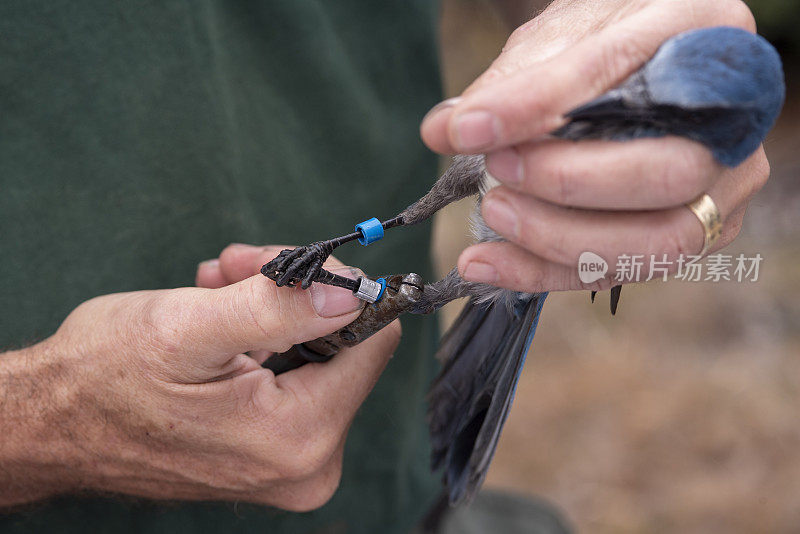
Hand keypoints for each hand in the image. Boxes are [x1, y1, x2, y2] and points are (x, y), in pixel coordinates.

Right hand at [1, 245, 398, 510]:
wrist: (51, 428)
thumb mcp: (187, 329)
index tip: (284, 265)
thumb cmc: (102, 379)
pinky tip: (218, 315)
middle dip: (292, 295)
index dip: (335, 288)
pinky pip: (293, 378)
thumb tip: (354, 293)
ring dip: (270, 309)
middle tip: (236, 268)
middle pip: (343, 345)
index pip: (373, 340)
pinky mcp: (274, 453)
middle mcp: (308, 462)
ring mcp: (292, 462)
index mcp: (298, 436)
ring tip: (215, 287)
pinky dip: (262, 338)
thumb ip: (276, 309)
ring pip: (317, 354)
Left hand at [421, 0, 768, 291]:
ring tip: (493, 215)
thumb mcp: (556, 37)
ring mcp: (722, 186)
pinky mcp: (693, 233)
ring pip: (658, 242)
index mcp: (706, 33)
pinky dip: (545, 272)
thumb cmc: (598, 42)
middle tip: (496, 172)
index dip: (541, 106)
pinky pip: (622, 271)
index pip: (624, 75)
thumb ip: (510, 83)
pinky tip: (486, 263)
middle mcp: (733, 119)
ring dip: (559, 238)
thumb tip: (447, 130)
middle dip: (567, 184)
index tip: (469, 129)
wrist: (629, 63)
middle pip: (667, 174)